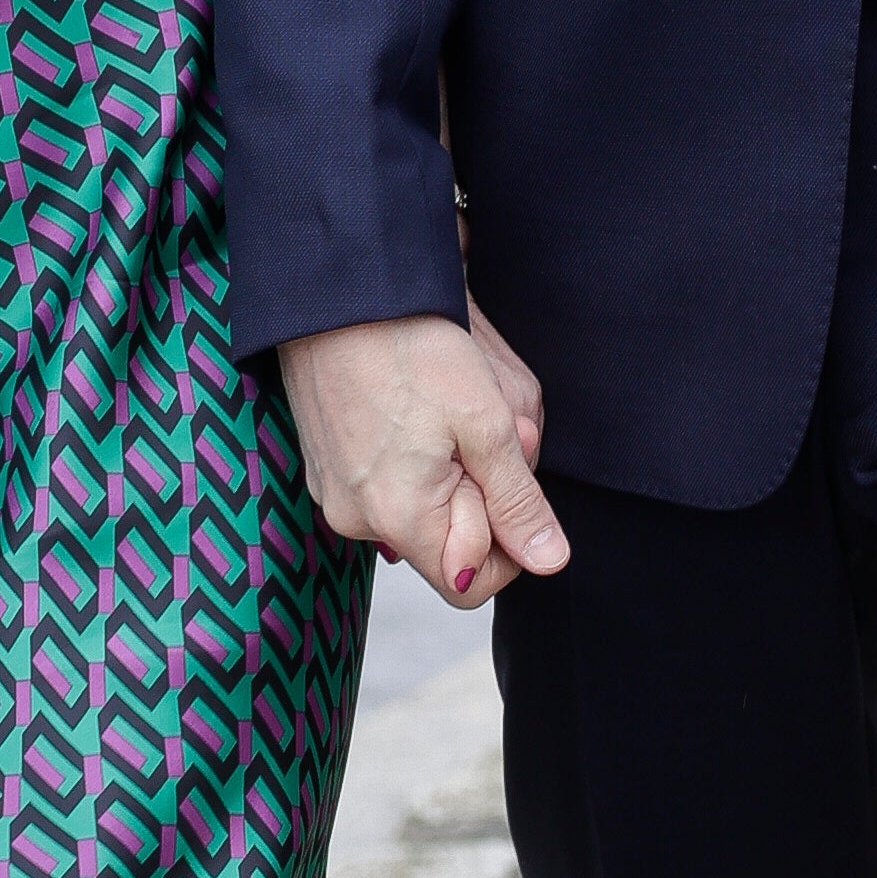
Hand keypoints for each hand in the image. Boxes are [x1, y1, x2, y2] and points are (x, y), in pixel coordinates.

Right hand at [279, 298, 571, 607]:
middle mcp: (359, 522)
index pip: (473, 584)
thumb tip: (548, 561)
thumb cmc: (411, 348)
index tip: (507, 475)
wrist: (336, 294)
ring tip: (450, 407)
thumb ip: (518, 501)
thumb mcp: (485, 424)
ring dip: (453, 468)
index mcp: (400, 519)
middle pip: (448, 541)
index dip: (507, 537)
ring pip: (423, 507)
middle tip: (485, 426)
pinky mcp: (327, 467)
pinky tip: (417, 403)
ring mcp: (337, 495)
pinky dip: (418, 454)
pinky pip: (391, 483)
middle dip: (482, 492)